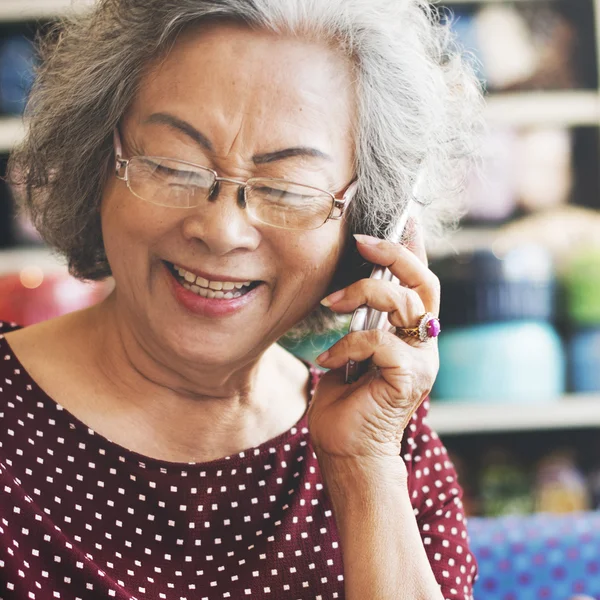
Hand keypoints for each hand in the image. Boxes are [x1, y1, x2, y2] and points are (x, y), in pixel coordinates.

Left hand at [308, 226, 439, 458]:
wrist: (347, 451)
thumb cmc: (346, 402)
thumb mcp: (352, 351)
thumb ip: (362, 322)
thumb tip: (347, 290)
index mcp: (412, 334)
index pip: (421, 281)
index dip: (414, 247)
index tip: (403, 216)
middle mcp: (424, 343)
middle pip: (424, 282)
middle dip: (395, 254)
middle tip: (363, 241)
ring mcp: (422, 360)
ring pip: (404, 302)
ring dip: (363, 293)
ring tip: (331, 303)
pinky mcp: (410, 377)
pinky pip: (379, 341)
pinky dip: (348, 343)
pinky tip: (328, 359)